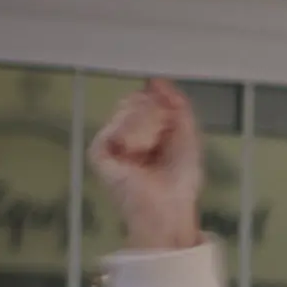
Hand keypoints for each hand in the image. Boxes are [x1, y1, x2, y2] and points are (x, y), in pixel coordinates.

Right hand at [88, 78, 204, 249]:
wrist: (169, 205)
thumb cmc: (181, 178)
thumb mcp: (187, 135)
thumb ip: (177, 105)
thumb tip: (157, 80)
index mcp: (145, 131)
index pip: (146, 99)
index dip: (160, 100)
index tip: (172, 113)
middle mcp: (125, 134)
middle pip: (136, 100)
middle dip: (156, 114)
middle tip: (164, 138)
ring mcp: (110, 142)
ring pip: (128, 109)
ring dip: (149, 125)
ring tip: (153, 149)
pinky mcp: (99, 152)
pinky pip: (116, 127)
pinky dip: (134, 136)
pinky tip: (138, 152)